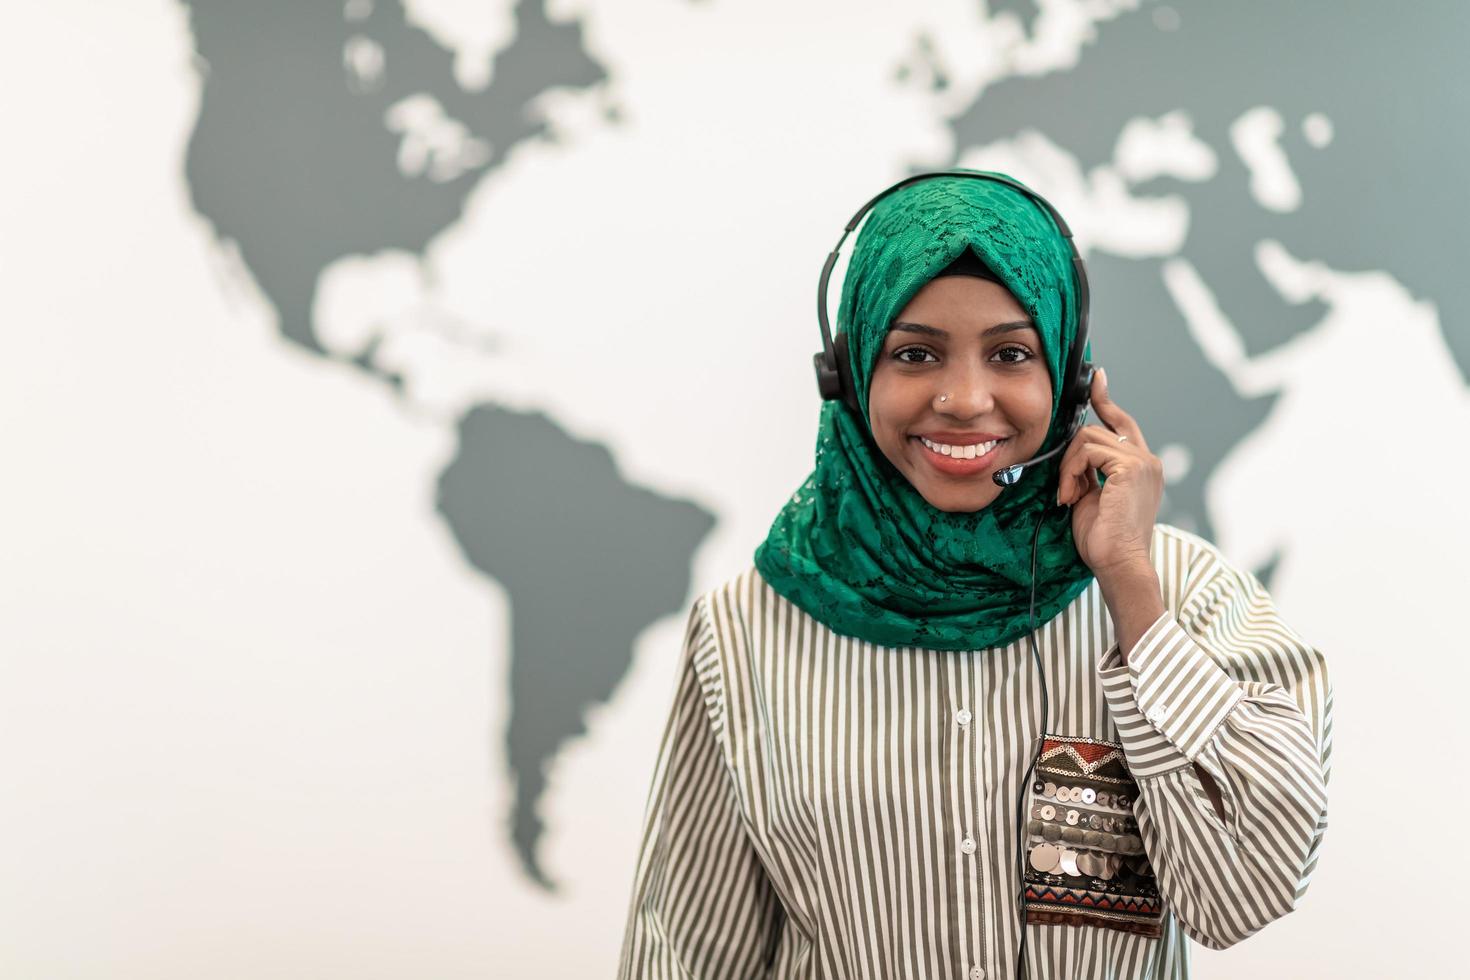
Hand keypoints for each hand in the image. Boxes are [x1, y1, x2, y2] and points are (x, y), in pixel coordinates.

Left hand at [1056, 368, 1162, 577]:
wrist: (1118, 563)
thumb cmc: (1104, 539)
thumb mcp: (1093, 495)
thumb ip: (1090, 470)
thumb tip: (1073, 452)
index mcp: (1141, 467)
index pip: (1122, 424)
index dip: (1106, 401)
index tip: (1096, 380)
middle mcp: (1147, 461)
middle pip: (1098, 429)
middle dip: (1071, 455)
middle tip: (1065, 488)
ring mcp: (1142, 462)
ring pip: (1088, 439)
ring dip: (1068, 467)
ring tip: (1068, 496)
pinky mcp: (1131, 467)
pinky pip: (1088, 451)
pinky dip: (1071, 471)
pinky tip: (1070, 495)